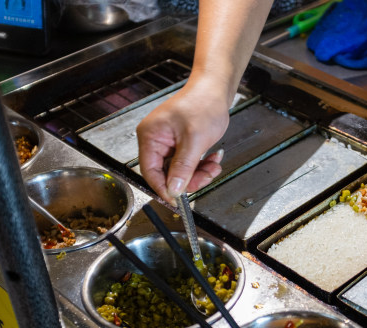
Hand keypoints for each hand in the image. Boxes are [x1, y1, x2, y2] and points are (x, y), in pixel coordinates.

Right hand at [136, 79, 228, 203]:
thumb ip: (183, 167)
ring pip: (180, 170)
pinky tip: (214, 157)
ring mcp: (168, 141)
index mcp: (150, 137)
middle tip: (206, 176)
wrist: (215, 87)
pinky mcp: (180, 142)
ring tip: (214, 165)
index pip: (150, 172)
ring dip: (199, 172)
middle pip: (166, 173)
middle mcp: (155, 140)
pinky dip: (202, 164)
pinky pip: (188, 162)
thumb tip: (173, 189)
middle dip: (189, 178)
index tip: (179, 200)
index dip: (164, 188)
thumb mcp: (194, 141)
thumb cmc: (203, 104)